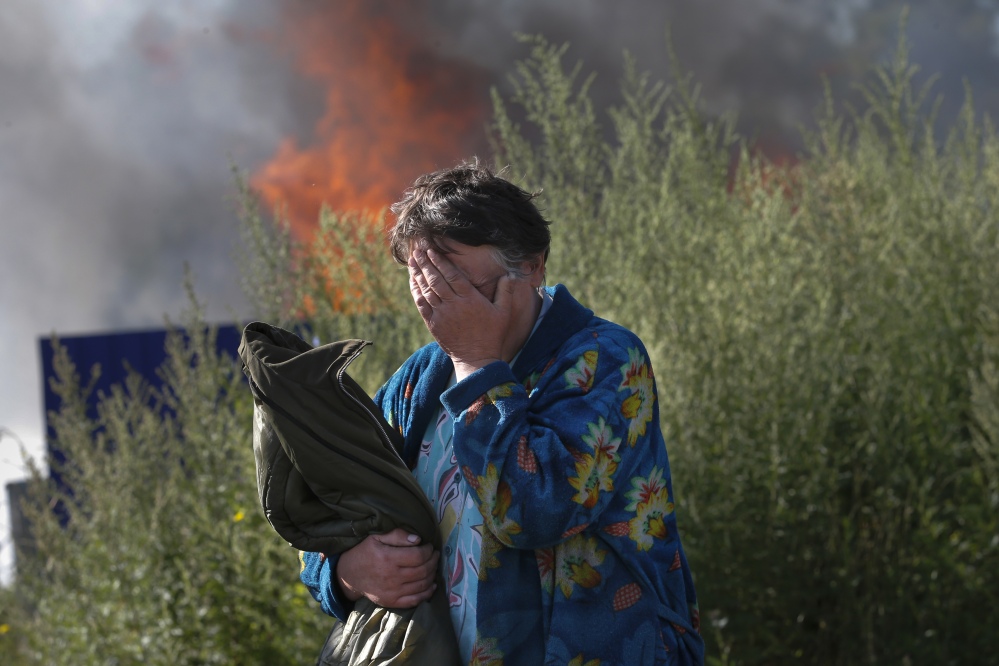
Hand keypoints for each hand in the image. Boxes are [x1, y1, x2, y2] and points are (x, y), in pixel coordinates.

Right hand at [335, 529, 438, 608]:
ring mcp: (392, 592)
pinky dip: (427, 594)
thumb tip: (418, 539)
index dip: (428, 550)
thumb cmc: (364, 553)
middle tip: (435, 555)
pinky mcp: (392, 602)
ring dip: (432, 575)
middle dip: (433, 561)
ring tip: (433, 566)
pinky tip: (432, 585)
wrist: (348, 575)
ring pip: (422, 585)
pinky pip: (415, 600)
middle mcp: (392, 577)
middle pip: (423, 570)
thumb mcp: (376, 537)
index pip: (418, 555)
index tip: (429, 546)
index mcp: (388, 558)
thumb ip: (397, 535)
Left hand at [408, 248, 537, 379]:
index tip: (432, 250)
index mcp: (470, 299)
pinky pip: (421, 304)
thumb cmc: (492, 335)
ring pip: (426, 289)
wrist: (477, 359)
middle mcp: (453, 304)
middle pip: (436, 279)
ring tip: (413, 261)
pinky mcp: (433, 323)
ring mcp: (441, 314)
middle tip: (418, 250)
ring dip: (418, 274)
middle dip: (425, 263)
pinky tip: (412, 281)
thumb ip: (506, 292)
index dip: (440, 261)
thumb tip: (511, 275)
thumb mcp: (504, 312)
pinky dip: (416, 291)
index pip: (452, 275)